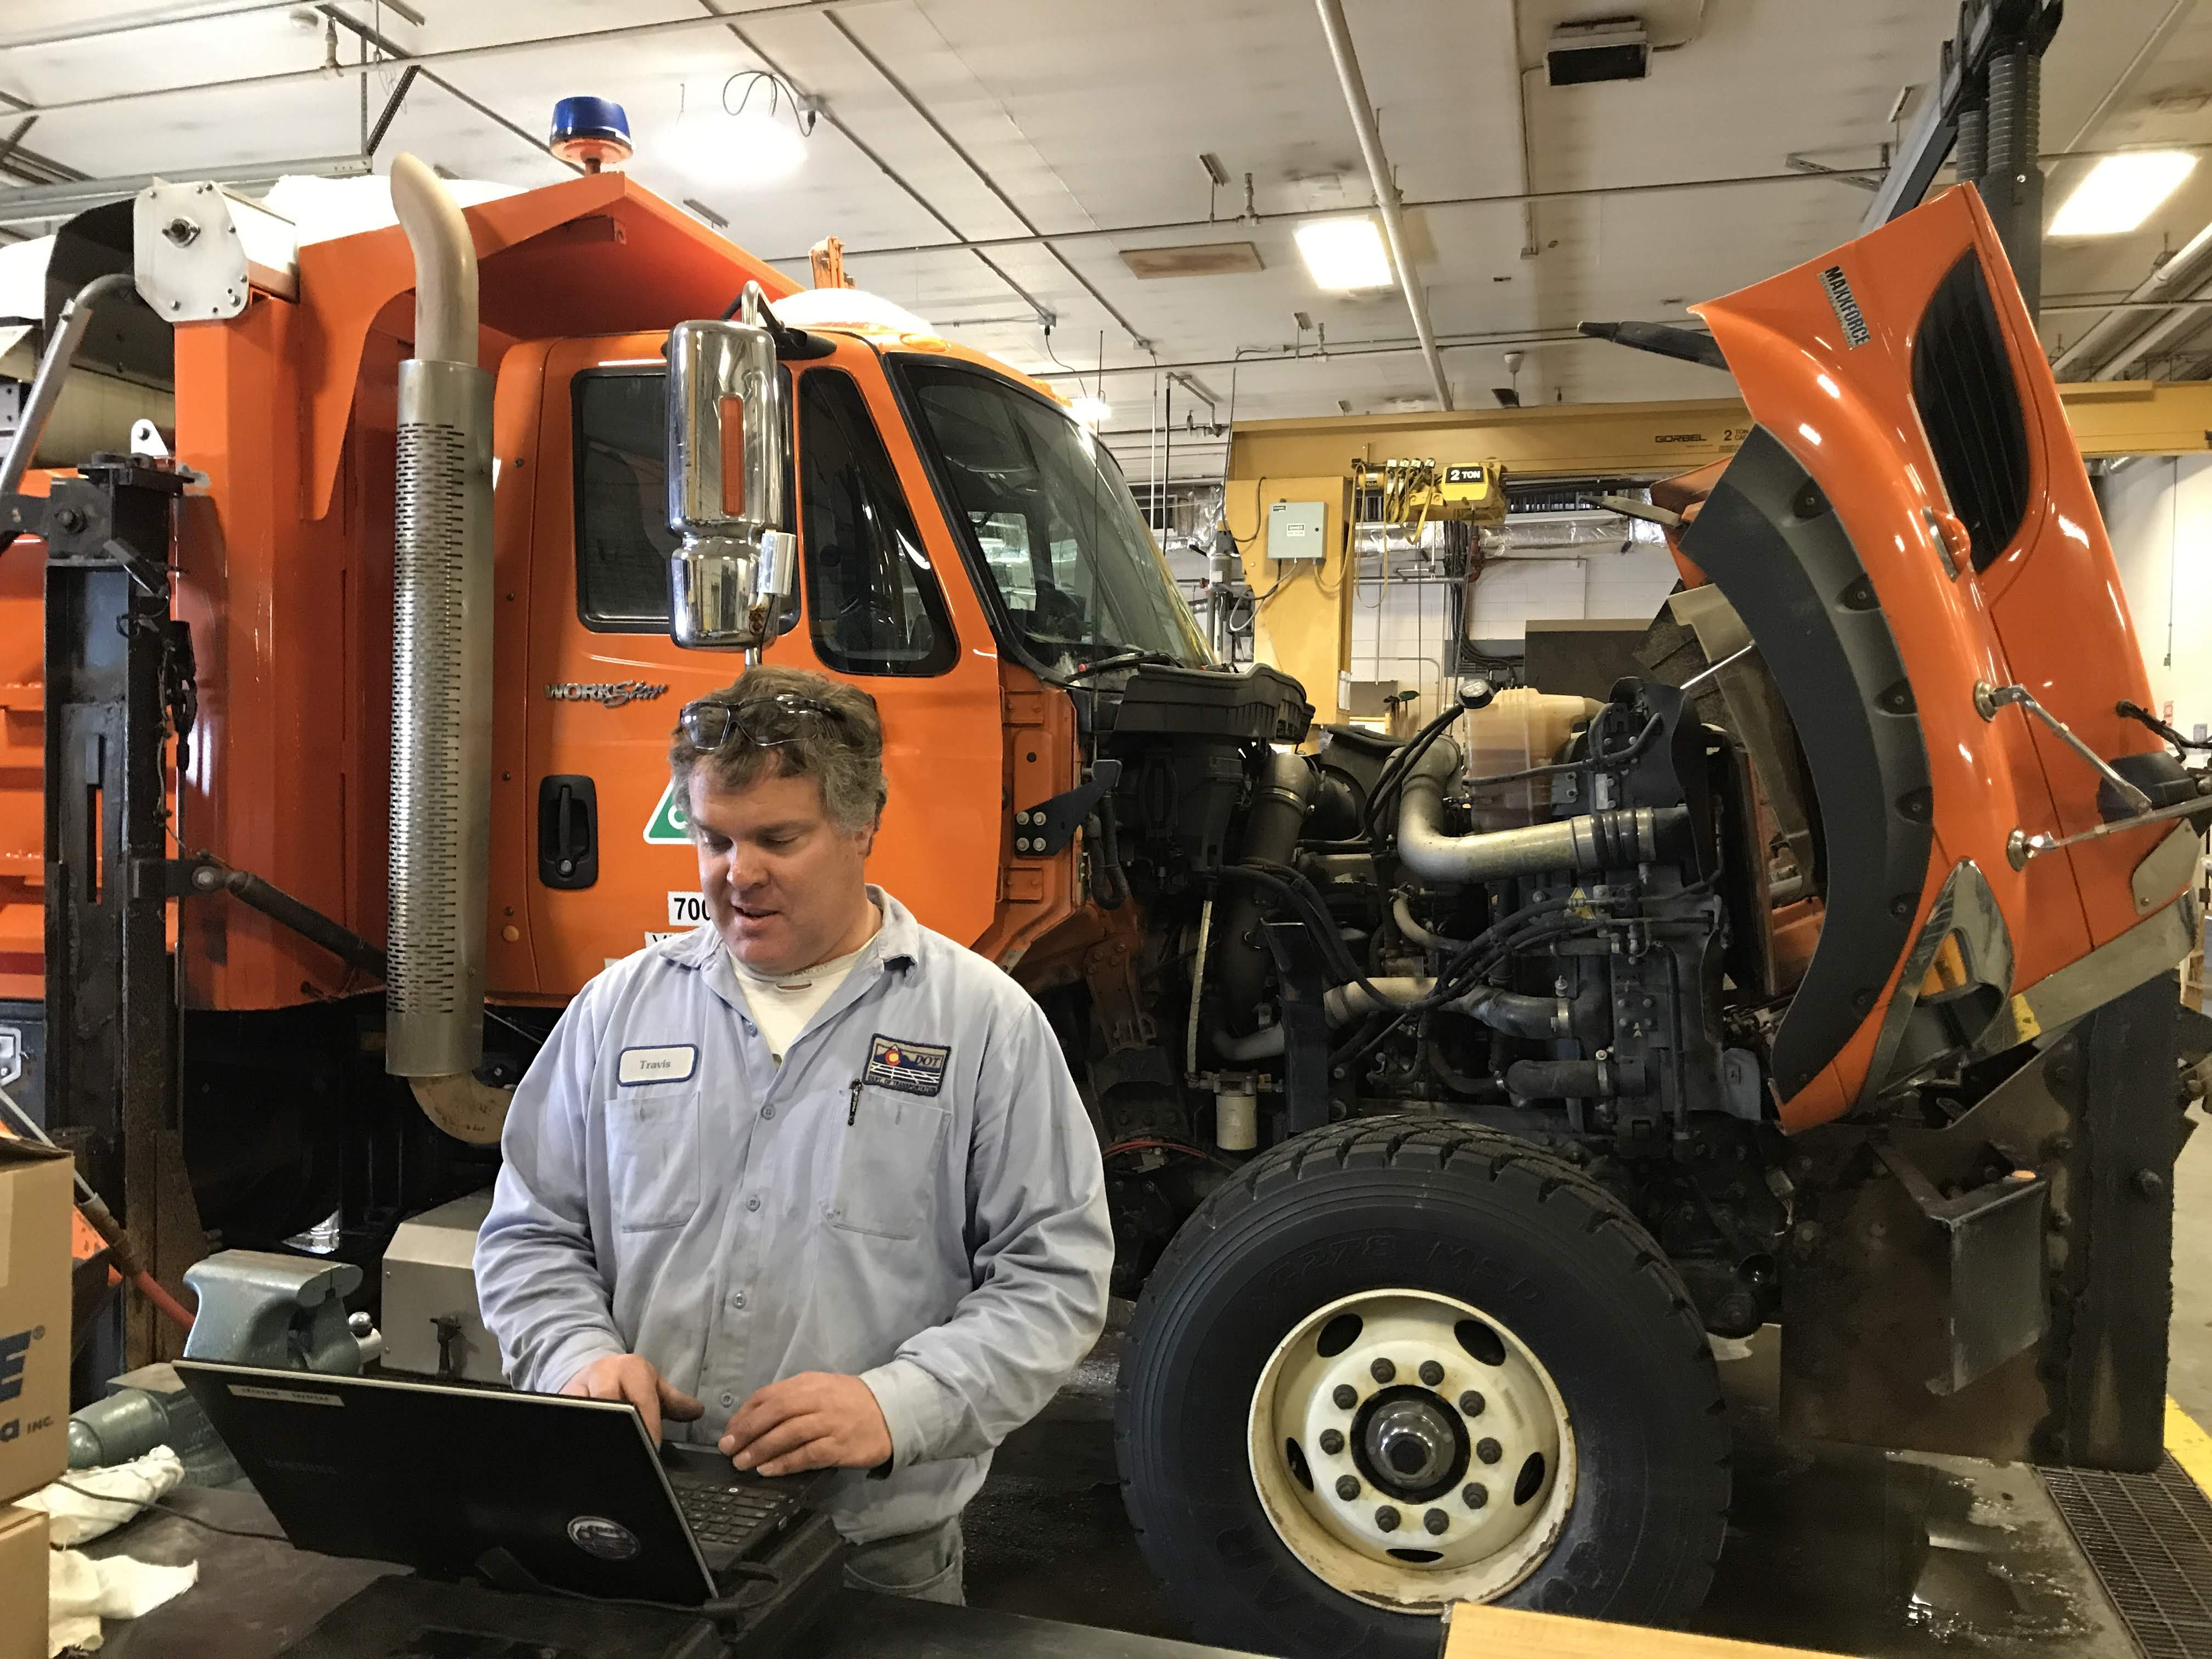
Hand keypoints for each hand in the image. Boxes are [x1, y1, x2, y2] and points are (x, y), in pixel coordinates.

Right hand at [561, 1353, 702, 1445]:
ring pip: (585, 1411)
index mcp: (631, 1369)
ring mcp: (578, 1388)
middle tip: (630, 1455)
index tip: (652, 1449)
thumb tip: (698, 1412)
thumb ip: (674, 1400)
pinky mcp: (560, 1400)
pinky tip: (583, 1451)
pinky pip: (565, 1417)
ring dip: (596, 1432)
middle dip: (621, 1429)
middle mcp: (603, 1374)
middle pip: (611, 1403)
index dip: (648, 1427)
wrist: (588, 1367)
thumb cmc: (625, 1381)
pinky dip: (574, 1434)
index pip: (642, 1401)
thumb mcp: (651, 1385)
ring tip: (607, 1457)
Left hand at [718, 1371, 891, 1475]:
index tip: (728, 1431)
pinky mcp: (840, 1446)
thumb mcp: (819, 1389)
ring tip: (742, 1462)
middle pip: (775, 1412)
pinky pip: (807, 1454)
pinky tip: (768, 1470)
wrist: (891, 1411)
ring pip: (788, 1433)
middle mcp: (817, 1399)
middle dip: (747, 1430)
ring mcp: (830, 1423)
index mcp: (808, 1383)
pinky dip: (785, 1462)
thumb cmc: (848, 1402)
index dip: (744, 1414)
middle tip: (728, 1448)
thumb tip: (752, 1419)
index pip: (768, 1395)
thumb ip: (790, 1399)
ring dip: (761, 1449)